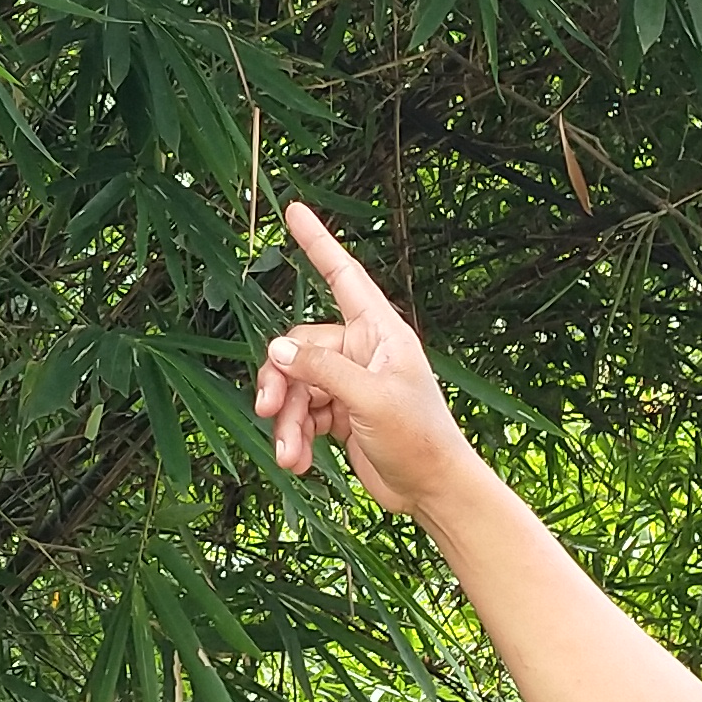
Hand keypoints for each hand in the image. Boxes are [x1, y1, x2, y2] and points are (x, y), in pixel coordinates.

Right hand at [253, 201, 472, 516]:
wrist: (432, 489)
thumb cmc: (419, 437)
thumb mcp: (370, 400)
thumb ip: (323, 371)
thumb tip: (277, 351)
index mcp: (379, 333)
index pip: (342, 276)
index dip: (318, 244)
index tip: (294, 212)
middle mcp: (362, 351)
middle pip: (300, 347)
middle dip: (282, 383)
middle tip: (268, 410)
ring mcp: (349, 383)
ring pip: (296, 386)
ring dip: (287, 421)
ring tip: (288, 454)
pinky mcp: (340, 414)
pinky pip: (302, 414)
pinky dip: (294, 436)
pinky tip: (298, 462)